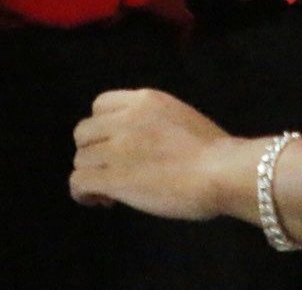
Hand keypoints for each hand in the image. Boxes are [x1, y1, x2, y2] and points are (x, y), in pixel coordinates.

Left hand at [71, 89, 243, 220]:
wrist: (223, 172)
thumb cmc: (216, 153)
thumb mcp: (181, 118)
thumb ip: (155, 123)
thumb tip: (143, 144)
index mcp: (144, 101)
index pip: (100, 104)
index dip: (102, 127)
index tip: (115, 145)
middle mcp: (125, 120)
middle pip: (84, 132)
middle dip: (93, 151)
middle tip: (111, 171)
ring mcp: (118, 149)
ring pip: (80, 159)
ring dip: (91, 175)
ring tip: (109, 193)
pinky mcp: (115, 178)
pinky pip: (79, 182)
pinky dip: (82, 193)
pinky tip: (98, 201)